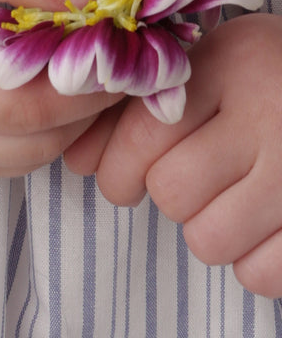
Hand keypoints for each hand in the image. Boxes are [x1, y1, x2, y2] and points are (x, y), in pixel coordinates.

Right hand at [0, 0, 120, 182]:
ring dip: (67, 110)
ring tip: (75, 51)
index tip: (129, 33)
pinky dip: (36, 121)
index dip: (93, 76)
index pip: (28, 106)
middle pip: (38, 140)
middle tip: (114, 39)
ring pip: (31, 155)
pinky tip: (33, 74)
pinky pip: (7, 155)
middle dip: (90, 94)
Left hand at [65, 13, 281, 296]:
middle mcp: (271, 114)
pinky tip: (261, 224)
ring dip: (206, 228)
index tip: (119, 177)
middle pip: (170, 192)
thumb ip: (136, 107)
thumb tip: (76, 160)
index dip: (116, 167)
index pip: (143, 134)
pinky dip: (251, 261)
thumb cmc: (263, 79)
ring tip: (227, 196)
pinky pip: (260, 274)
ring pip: (209, 240)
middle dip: (166, 194)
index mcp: (231, 64)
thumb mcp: (206, 68)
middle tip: (188, 178)